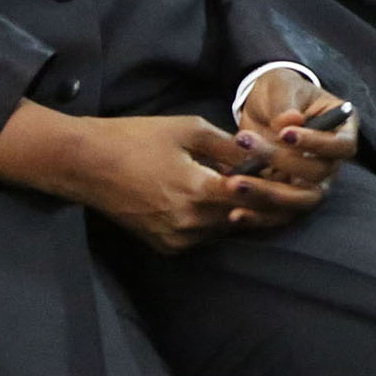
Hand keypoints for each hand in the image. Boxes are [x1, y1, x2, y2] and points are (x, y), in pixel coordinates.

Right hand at [0, 103, 322, 252]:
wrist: (84, 164)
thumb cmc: (135, 138)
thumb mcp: (188, 129)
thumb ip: (229, 146)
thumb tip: (262, 154)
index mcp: (200, 193)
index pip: (255, 199)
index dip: (274, 186)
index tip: (291, 174)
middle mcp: (191, 224)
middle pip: (244, 218)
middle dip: (263, 201)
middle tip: (281, 183)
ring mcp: (176, 239)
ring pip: (224, 229)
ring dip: (239, 212)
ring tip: (252, 190)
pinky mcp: (163, 245)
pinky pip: (202, 236)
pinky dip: (214, 220)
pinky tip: (219, 200)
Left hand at [234, 66, 359, 206]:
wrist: (263, 108)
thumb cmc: (280, 91)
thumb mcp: (282, 87)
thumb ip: (286, 104)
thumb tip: (290, 121)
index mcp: (342, 130)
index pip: (341, 146)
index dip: (316, 144)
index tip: (285, 134)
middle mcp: (333, 162)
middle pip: (318, 174)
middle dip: (281, 161)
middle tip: (245, 142)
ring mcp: (313, 183)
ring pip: (300, 200)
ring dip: (267, 194)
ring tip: (234, 183)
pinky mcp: (290, 198)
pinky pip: (280, 215)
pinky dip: (259, 216)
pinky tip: (235, 213)